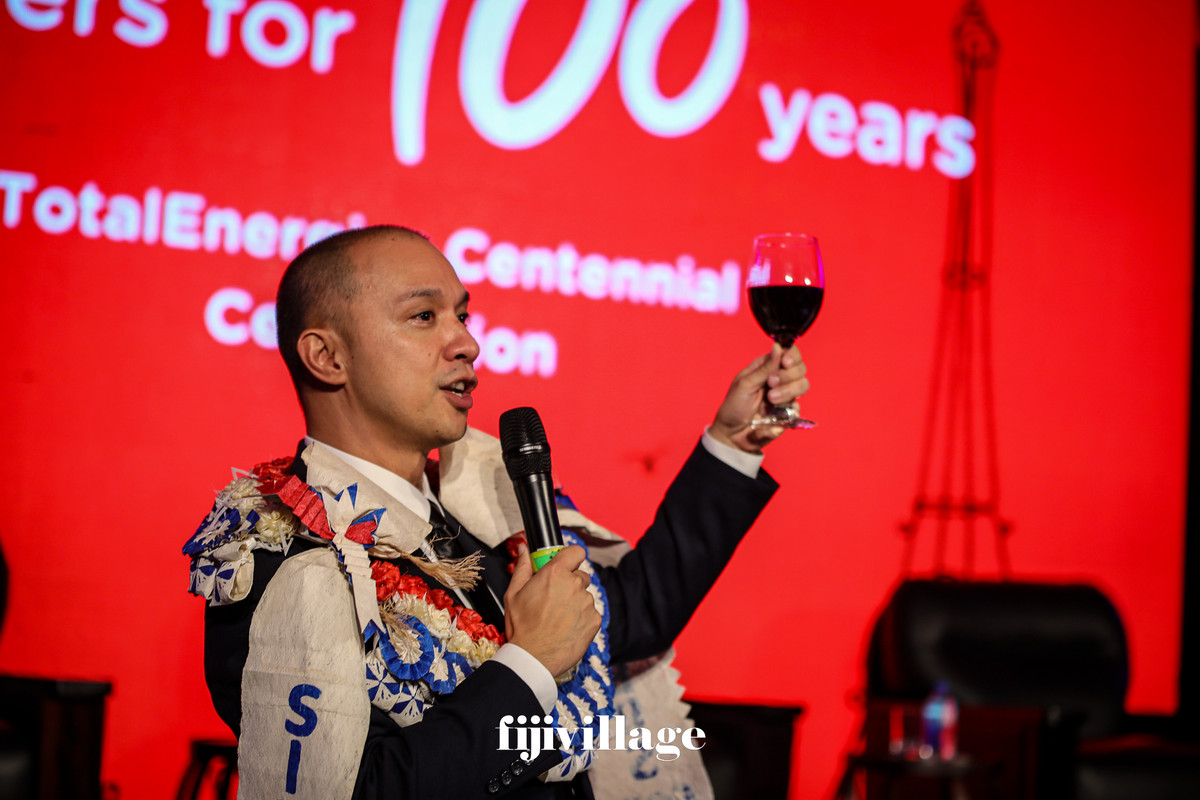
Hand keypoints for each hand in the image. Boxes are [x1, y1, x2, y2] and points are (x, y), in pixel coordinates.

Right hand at [503, 543, 600, 676]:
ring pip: (585, 596)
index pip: (576, 551)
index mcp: (555, 573)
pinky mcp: (595, 620)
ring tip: (558, 618)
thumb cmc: (521, 626)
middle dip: (569, 584)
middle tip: (554, 599)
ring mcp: (587, 602)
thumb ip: (522, 567)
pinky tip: (567, 628)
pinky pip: (591, 613)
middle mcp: (575, 584)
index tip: (565, 565)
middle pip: (580, 575)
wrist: (533, 658)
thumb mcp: (514, 593)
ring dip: (576, 602)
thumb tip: (524, 548)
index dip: (571, 557)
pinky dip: (582, 618)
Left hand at [709, 343, 808, 452]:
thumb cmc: (734, 406)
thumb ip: (764, 368)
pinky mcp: (788, 413)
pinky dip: (788, 409)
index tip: (786, 363)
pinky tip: (773, 413)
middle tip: (771, 384)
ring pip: (803, 385)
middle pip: (800, 368)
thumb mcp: (745, 384)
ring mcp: (786, 396)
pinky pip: (798, 408)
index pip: (789, 353)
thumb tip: (778, 346)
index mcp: (767, 367)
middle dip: (788, 376)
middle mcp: (780, 379)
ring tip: (771, 399)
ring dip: (788, 391)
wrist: (732, 434)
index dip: (792, 356)